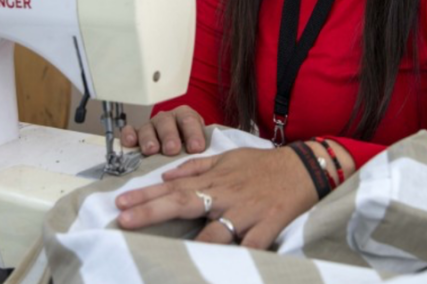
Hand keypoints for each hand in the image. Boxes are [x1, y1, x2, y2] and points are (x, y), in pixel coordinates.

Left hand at [114, 146, 317, 248]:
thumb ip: (197, 168)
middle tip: (125, 220)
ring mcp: (247, 212)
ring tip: (171, 258)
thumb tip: (167, 175)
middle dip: (152, 212)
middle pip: (183, 203)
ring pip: (216, 233)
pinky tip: (223, 268)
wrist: (305, 167)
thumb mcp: (228, 158)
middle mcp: (226, 196)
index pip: (173, 188)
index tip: (121, 205)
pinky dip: (240, 257)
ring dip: (194, 245)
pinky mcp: (269, 225)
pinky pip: (251, 247)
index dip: (146, 197)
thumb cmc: (263, 165)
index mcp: (215, 181)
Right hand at [120, 105, 205, 155]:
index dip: (193, 133)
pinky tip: (130, 143)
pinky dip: (129, 135)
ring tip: (152, 150)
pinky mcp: (136, 134)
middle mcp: (167, 119)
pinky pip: (129, 131)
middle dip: (169, 136)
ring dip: (149, 139)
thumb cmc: (190, 146)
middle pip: (167, 123)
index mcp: (186, 116)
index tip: (196, 147)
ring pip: (148, 128)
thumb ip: (204, 148)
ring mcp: (151, 126)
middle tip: (172, 149)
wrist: (178, 147)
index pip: (189, 120)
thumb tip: (214, 158)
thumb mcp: (200, 144)